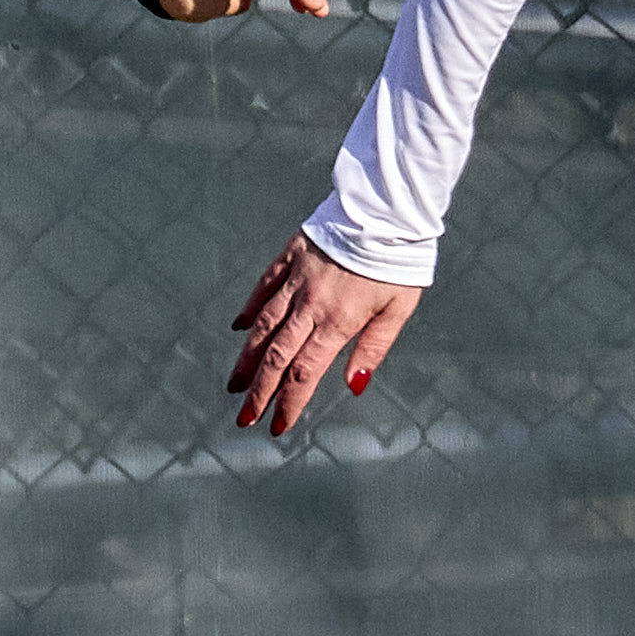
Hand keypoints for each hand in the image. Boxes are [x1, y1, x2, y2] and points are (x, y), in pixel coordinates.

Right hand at [226, 231, 421, 434]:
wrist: (387, 208)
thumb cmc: (399, 261)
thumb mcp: (399, 309)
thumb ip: (373, 348)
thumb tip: (354, 385)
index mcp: (338, 320)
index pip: (305, 373)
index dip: (289, 403)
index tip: (277, 426)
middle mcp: (310, 303)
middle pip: (277, 356)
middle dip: (259, 391)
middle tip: (245, 417)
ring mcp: (297, 278)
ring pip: (264, 326)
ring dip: (247, 359)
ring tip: (235, 384)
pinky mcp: (291, 255)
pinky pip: (264, 286)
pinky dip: (251, 309)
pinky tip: (240, 328)